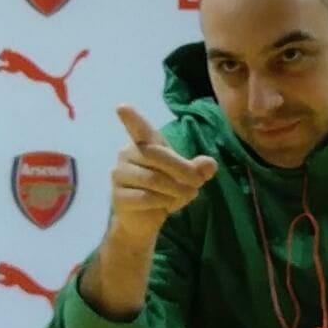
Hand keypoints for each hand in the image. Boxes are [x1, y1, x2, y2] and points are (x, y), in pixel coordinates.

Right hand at [110, 104, 216, 240]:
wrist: (145, 219)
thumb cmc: (165, 191)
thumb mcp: (186, 178)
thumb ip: (198, 169)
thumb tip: (210, 164)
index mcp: (144, 144)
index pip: (138, 130)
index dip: (132, 119)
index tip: (122, 107)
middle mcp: (127, 155)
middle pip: (155, 156)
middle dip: (182, 169)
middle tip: (198, 183)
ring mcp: (119, 176)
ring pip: (152, 179)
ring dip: (175, 189)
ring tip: (186, 194)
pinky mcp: (117, 197)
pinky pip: (145, 197)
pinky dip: (162, 203)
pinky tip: (165, 206)